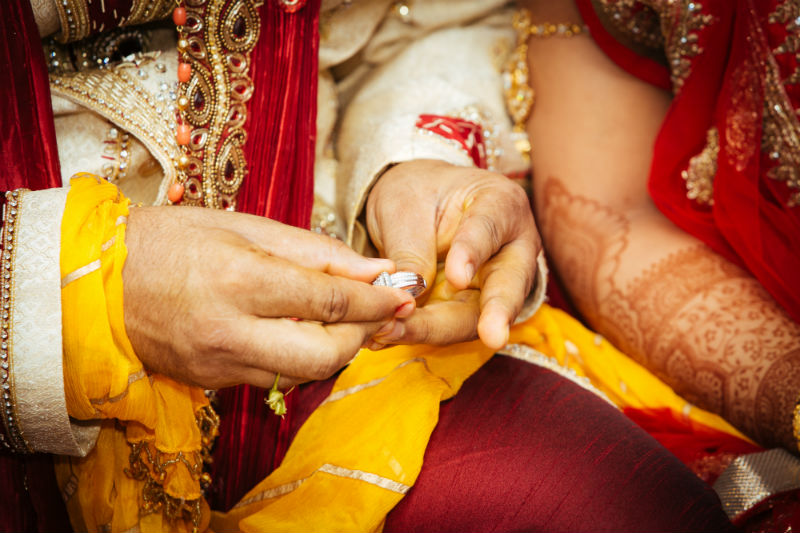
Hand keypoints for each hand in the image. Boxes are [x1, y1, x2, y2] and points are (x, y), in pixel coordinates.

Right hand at [123, 206, 414, 388]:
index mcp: (240, 279)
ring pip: (305, 374)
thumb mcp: (244, 227)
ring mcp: (220, 365)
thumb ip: (315, 251)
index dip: (376, 300)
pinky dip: (302, 358)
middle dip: (363, 335)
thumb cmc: (171, 240)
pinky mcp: (213, 383)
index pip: (329, 299)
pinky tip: (302, 331)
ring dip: (336, 349)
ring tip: (341, 317)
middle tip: (376, 311)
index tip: (404, 293)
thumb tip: (375, 270)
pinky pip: (276, 378)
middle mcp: (231, 331)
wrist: (97, 282)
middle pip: (326, 354)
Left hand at [365, 159, 540, 349]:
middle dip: (495, 314)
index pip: (489, 229)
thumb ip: (411, 249)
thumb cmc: (417, 192)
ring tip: (394, 332)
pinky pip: (449, 327)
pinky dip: (418, 333)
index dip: (473, 253)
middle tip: (492, 337)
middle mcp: (511, 249)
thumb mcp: (404, 207)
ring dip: (435, 329)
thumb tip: (408, 296)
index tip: (458, 276)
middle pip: (505, 286)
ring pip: (476, 316)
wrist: (416, 206)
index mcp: (501, 204)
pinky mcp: (471, 310)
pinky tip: (386, 336)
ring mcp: (495, 285)